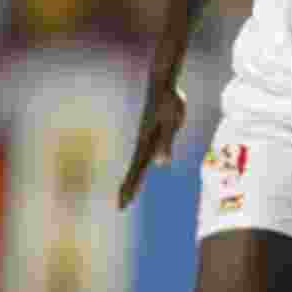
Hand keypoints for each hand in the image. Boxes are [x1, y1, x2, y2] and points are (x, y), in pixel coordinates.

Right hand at [118, 86, 186, 209]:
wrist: (162, 84)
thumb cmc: (169, 102)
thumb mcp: (172, 122)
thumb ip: (166, 142)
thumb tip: (161, 164)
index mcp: (147, 142)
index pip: (138, 170)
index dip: (132, 187)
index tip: (124, 203)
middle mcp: (143, 142)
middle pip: (134, 170)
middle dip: (128, 188)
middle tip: (120, 207)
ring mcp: (145, 137)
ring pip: (137, 163)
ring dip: (132, 179)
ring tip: (126, 194)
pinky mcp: (149, 132)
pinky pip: (143, 154)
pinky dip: (139, 166)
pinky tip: (139, 169)